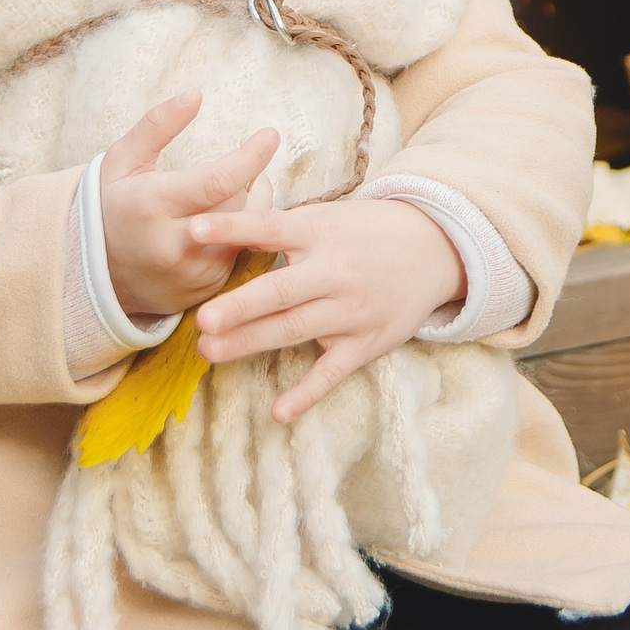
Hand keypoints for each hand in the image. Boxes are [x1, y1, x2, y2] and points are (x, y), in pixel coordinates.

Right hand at [99, 91, 279, 317]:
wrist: (95, 272)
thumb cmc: (112, 204)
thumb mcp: (123, 159)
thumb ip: (158, 124)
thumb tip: (196, 93)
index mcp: (152, 205)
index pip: (217, 180)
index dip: (251, 157)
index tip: (270, 135)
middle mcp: (175, 243)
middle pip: (239, 204)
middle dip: (248, 179)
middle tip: (244, 166)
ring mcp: (193, 272)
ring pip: (246, 231)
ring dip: (251, 206)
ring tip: (235, 190)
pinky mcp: (206, 289)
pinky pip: (241, 254)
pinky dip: (240, 234)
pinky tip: (224, 223)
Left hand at [187, 199, 467, 422]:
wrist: (434, 247)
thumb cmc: (362, 232)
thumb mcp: (325, 217)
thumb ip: (277, 227)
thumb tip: (216, 228)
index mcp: (319, 233)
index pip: (271, 228)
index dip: (235, 228)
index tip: (195, 228)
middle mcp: (334, 272)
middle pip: (282, 291)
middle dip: (241, 307)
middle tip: (202, 320)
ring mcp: (351, 310)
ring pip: (296, 329)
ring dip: (253, 342)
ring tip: (209, 352)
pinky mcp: (366, 343)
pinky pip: (333, 373)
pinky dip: (307, 393)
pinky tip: (278, 412)